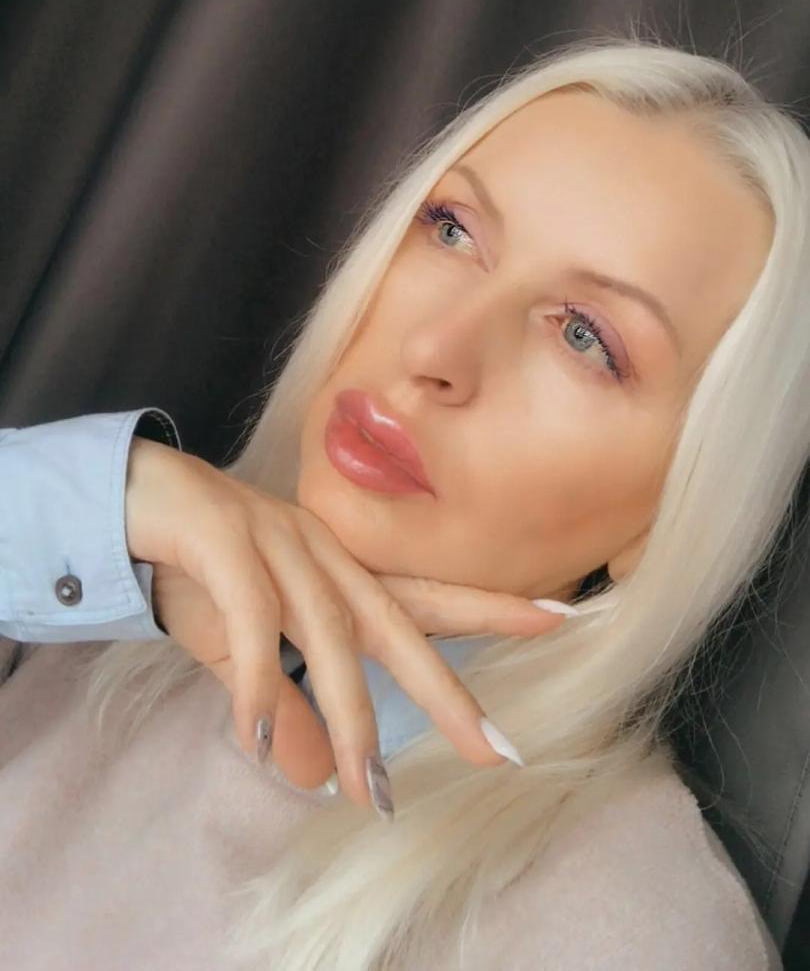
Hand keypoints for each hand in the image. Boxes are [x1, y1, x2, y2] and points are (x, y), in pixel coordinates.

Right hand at [124, 436, 567, 814]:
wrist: (125, 494)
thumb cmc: (197, 567)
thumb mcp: (243, 652)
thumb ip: (281, 706)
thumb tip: (310, 777)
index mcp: (337, 569)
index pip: (423, 596)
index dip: (489, 607)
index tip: (560, 616)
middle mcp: (322, 550)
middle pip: (399, 622)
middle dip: (446, 687)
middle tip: (495, 748)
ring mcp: (277, 540)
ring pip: (329, 632)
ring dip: (347, 713)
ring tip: (366, 786)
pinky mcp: (223, 539)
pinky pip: (250, 620)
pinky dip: (257, 679)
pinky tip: (254, 737)